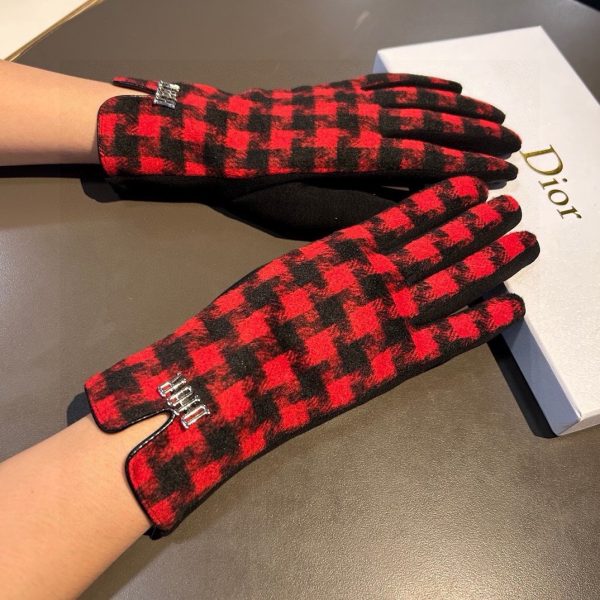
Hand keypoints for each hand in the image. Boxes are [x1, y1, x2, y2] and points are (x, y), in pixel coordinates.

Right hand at [85, 176, 538, 535]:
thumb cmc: (247, 316)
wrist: (236, 374)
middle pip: (442, 243)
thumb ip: (330, 258)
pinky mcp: (399, 360)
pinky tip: (512, 307)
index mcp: (348, 248)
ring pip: (456, 280)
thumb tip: (359, 246)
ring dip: (492, 259)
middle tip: (511, 205)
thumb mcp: (286, 268)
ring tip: (523, 240)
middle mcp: (380, 274)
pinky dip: (483, 321)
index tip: (472, 184)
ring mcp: (395, 316)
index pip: (409, 216)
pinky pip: (451, 338)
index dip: (444, 199)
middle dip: (479, 223)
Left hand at [97, 73, 519, 183]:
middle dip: (476, 135)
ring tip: (495, 114)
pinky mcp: (343, 90)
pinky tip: (447, 85)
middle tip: (515, 144)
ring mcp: (355, 100)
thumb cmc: (256, 184)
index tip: (501, 175)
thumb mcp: (300, 211)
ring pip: (419, 99)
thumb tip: (406, 212)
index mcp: (357, 155)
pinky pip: (393, 83)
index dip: (466, 167)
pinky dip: (425, 84)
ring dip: (460, 106)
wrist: (220, 137)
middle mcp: (364, 120)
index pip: (425, 160)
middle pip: (432, 125)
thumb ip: (357, 209)